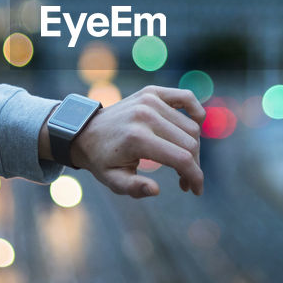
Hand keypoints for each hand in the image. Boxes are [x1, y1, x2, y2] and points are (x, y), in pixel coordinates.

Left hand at [71, 86, 204, 198]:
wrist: (86, 131)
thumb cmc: (102, 160)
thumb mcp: (113, 180)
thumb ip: (134, 188)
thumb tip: (156, 190)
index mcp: (137, 138)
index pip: (182, 158)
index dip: (195, 177)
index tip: (196, 190)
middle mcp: (146, 115)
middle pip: (190, 143)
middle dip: (194, 166)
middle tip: (185, 181)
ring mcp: (150, 100)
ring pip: (191, 126)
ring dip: (193, 147)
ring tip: (182, 163)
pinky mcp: (152, 92)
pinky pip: (186, 98)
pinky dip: (196, 112)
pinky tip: (196, 126)